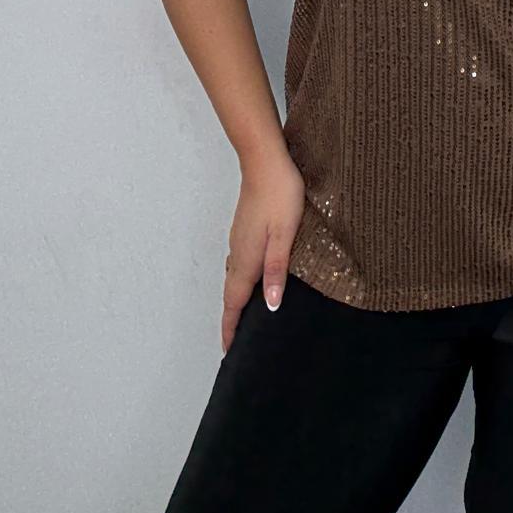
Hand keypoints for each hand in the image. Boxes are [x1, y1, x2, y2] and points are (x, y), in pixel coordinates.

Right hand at [221, 152, 306, 354]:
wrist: (265, 161)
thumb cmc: (280, 194)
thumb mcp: (284, 234)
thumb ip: (276, 270)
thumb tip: (270, 305)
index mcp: (247, 258)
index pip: (234, 302)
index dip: (231, 327)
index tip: (228, 351)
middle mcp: (238, 252)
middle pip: (231, 294)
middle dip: (231, 320)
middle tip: (234, 343)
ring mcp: (239, 239)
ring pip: (234, 278)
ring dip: (235, 301)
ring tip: (241, 319)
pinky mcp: (244, 229)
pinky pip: (238, 264)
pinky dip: (240, 282)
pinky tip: (251, 281)